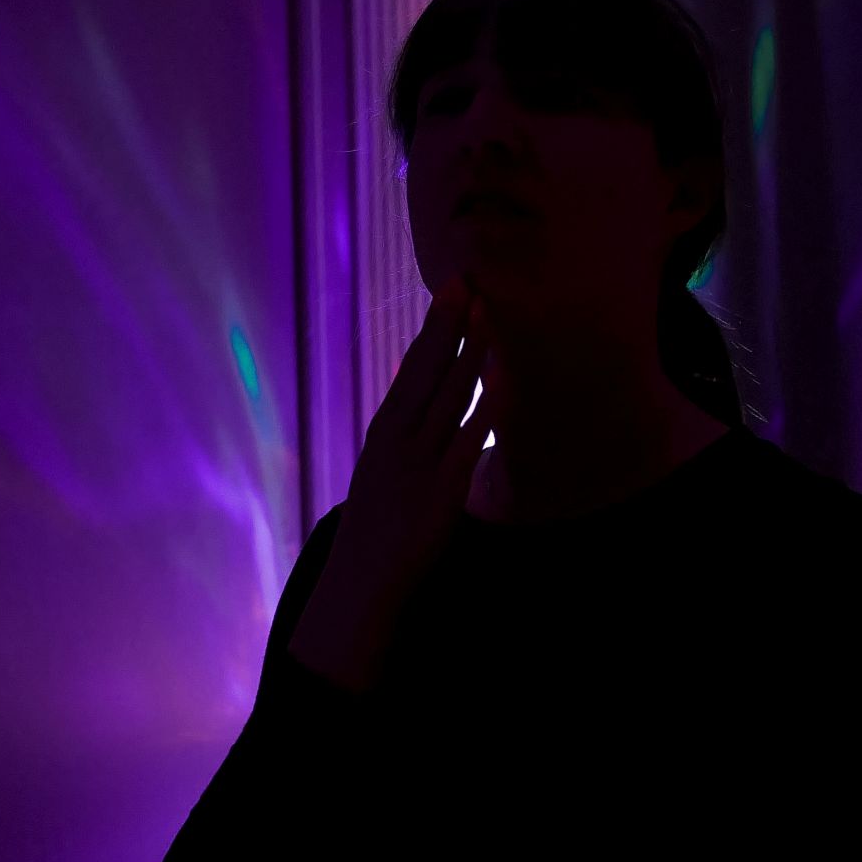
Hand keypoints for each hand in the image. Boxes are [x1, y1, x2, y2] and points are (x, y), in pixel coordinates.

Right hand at [287, 277, 494, 687]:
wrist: (362, 579)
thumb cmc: (377, 528)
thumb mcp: (384, 471)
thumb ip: (407, 439)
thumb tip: (427, 410)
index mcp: (385, 430)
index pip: (411, 368)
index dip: (434, 329)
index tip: (450, 291)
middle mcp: (398, 438)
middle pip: (426, 370)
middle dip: (448, 325)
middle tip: (466, 282)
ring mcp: (419, 461)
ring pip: (447, 397)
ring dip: (468, 354)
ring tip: (486, 316)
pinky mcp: (441, 489)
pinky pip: (467, 440)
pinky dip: (483, 408)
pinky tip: (499, 382)